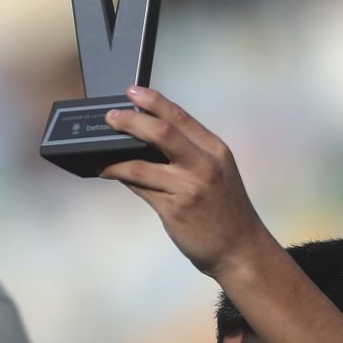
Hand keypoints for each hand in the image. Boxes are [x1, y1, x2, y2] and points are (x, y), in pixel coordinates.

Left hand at [98, 86, 273, 277]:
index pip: (180, 117)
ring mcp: (189, 188)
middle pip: (161, 133)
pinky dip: (123, 178)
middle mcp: (204, 165)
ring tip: (101, 156)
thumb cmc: (225, 211)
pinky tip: (111, 174)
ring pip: (141, 165)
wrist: (240, 250)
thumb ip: (188, 155)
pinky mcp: (174, 210)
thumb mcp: (217, 174)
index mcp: (215, 151)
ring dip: (115, 159)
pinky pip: (141, 189)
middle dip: (130, 121)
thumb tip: (145, 141)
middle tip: (111, 118)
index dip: (154, 101)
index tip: (133, 91)